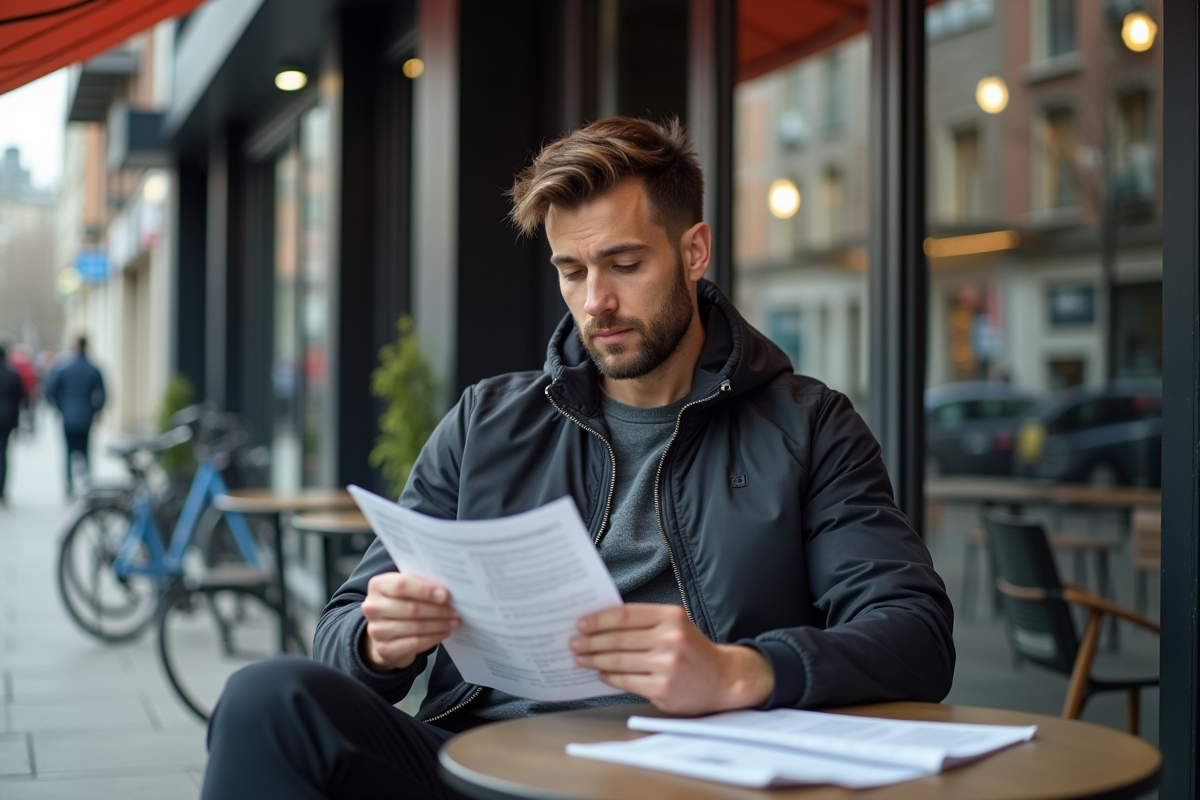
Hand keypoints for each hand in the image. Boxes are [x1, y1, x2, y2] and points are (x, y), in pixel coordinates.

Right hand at [359, 573, 460, 670]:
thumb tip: (446, 590)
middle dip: (438, 610)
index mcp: (377, 585)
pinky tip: (444, 632)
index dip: (425, 590)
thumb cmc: (401, 603)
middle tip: (456, 611)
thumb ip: (421, 585)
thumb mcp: (407, 589)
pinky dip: (433, 638)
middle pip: (411, 608)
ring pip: (415, 627)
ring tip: (454, 622)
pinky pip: (414, 643)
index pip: (401, 585)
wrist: (385, 631)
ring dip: (439, 624)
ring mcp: (376, 630)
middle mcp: (372, 607)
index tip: (445, 595)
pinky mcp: (384, 648)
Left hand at [569, 604, 774, 714]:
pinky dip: (609, 677)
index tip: (581, 623)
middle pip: (618, 638)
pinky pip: (626, 681)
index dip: (599, 619)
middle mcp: (670, 638)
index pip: (625, 615)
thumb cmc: (692, 650)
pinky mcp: (663, 688)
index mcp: (672, 616)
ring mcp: (667, 665)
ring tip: (580, 658)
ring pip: (618, 660)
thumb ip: (645, 623)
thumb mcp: (675, 626)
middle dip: (590, 641)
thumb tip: (602, 625)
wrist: (723, 679)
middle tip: (574, 642)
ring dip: (594, 659)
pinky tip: (600, 673)